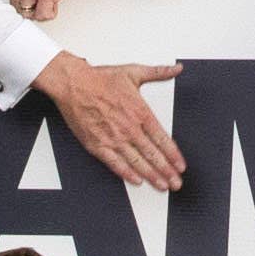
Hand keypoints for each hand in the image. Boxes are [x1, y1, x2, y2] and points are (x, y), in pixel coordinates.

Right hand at [36, 59, 187, 191]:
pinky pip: (115, 164)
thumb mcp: (134, 72)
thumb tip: (176, 69)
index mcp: (140, 112)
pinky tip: (136, 181)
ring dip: (151, 176)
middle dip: (167, 171)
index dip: (174, 155)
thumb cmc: (100, 78)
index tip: (181, 166)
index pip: (163, 139)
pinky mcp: (97, 145)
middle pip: (153, 155)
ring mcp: (113, 138)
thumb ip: (158, 73)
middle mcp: (129, 128)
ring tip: (162, 186)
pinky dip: (126, 174)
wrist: (73, 84)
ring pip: (137, 162)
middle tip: (177, 183)